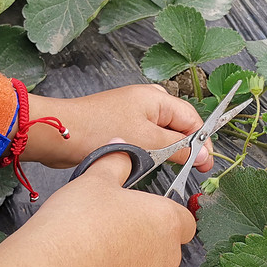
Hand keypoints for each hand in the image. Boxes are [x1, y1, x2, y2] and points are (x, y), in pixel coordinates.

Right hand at [0, 146, 194, 266]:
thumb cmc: (76, 223)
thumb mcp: (93, 181)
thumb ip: (115, 163)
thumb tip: (123, 146)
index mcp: (167, 223)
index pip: (184, 221)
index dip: (162, 219)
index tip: (136, 219)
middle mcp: (169, 262)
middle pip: (163, 254)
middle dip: (141, 250)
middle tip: (104, 243)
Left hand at [17, 84, 214, 171]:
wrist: (58, 135)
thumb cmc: (99, 132)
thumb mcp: (148, 142)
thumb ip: (179, 148)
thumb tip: (204, 155)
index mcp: (156, 98)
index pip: (192, 119)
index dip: (202, 142)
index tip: (207, 164)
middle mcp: (146, 102)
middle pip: (178, 125)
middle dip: (184, 147)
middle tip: (190, 169)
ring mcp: (131, 113)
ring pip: (160, 135)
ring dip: (164, 152)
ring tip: (163, 167)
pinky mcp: (118, 127)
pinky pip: (144, 140)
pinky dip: (148, 152)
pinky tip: (144, 164)